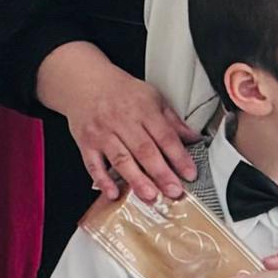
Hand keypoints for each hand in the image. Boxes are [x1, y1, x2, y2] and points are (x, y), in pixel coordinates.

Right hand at [37, 44, 197, 206]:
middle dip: (161, 173)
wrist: (84, 82)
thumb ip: (172, 120)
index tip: (189, 174)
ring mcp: (102, 133)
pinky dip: (102, 180)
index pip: (165, 136)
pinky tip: (113, 193)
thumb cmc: (120, 91)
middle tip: (173, 191)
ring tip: (149, 195)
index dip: (179, 156)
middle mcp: (122, 121)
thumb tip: (194, 138)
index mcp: (143, 110)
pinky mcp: (86, 143)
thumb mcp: (151, 97)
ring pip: (121, 159)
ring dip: (136, 179)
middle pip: (144, 150)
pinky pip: (93, 164)